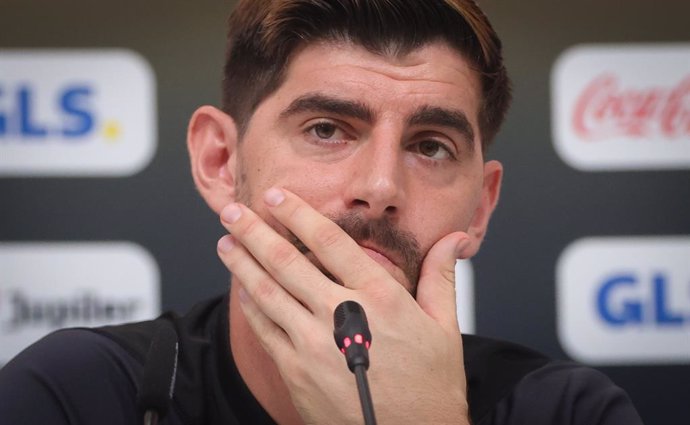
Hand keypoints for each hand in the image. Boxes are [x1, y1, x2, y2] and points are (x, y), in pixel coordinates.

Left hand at [217, 187, 470, 424]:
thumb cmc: (430, 388)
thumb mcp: (445, 327)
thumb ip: (441, 276)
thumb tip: (455, 240)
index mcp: (378, 297)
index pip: (329, 242)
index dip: (298, 214)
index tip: (277, 197)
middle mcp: (340, 315)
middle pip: (286, 262)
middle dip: (255, 233)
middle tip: (233, 212)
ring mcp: (313, 345)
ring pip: (267, 293)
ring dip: (242, 264)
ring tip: (225, 243)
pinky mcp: (297, 372)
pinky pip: (266, 330)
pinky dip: (251, 306)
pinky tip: (242, 290)